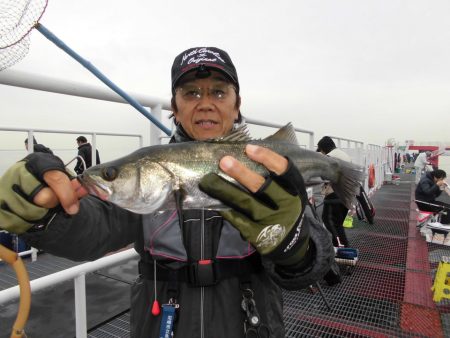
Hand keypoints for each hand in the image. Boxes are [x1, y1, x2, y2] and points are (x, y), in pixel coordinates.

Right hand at [0, 153, 86, 233]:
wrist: (25, 188)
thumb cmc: (45, 183)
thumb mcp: (61, 179)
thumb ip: (72, 186)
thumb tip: (84, 190)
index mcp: (36, 162)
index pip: (55, 177)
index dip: (67, 194)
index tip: (73, 207)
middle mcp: (18, 173)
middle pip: (43, 197)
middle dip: (52, 204)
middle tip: (53, 204)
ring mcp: (5, 190)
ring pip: (32, 212)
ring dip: (41, 216)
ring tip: (40, 209)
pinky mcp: (0, 207)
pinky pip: (19, 223)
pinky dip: (28, 224)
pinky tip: (30, 217)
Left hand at [199, 145, 309, 265]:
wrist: (293, 244)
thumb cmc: (286, 208)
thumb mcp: (290, 191)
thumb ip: (276, 177)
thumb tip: (245, 155)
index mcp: (294, 190)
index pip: (283, 170)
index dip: (267, 157)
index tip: (249, 148)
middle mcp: (285, 205)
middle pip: (261, 187)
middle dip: (242, 173)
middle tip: (224, 161)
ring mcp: (271, 221)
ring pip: (245, 203)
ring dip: (225, 190)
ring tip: (209, 180)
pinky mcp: (259, 235)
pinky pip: (238, 219)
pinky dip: (225, 208)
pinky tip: (214, 198)